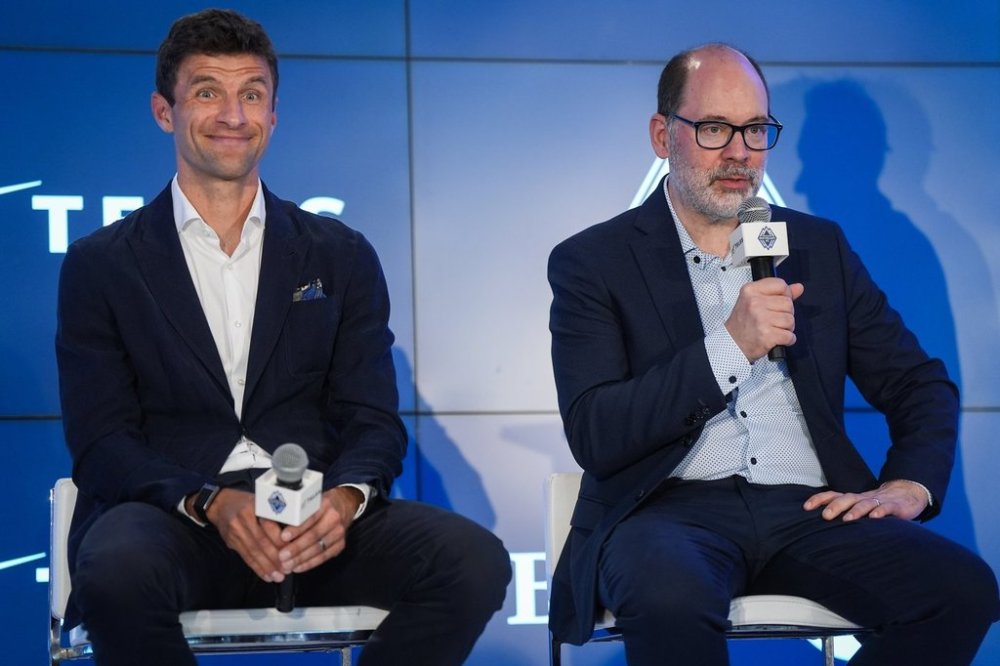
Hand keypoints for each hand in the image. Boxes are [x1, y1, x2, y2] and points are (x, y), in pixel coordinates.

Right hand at [199, 488, 286, 582]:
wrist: (221, 504)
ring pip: (253, 552)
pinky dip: (257, 568)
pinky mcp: (231, 542)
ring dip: (267, 567)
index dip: (280, 540)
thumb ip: (275, 514)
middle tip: (287, 568)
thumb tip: (294, 533)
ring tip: (278, 576)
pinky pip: (246, 557)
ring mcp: (235, 531)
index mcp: (254, 506)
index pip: (268, 525)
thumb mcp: (261, 501)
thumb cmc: (247, 503)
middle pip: (261, 541)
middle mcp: (243, 519)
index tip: (291, 550)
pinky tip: (267, 576)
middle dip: (275, 558)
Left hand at [274, 486, 362, 574]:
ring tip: (286, 565)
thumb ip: (297, 511)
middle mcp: (334, 518)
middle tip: (281, 556)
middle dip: (296, 548)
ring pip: (318, 548)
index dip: (296, 529)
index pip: (310, 517)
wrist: (344, 505)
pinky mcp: (340, 545)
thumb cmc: (320, 505)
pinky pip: (324, 557)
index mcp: (325, 504)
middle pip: (314, 535)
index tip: (282, 537)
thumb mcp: (310, 500)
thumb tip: (273, 521)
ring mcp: (339, 533)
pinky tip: (298, 567)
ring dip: (301, 559)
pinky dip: (310, 564)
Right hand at [725, 278, 804, 361]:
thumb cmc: (743, 323)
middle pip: (788, 303)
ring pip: (790, 320)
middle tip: (773, 320)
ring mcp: (761, 319)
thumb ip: (777, 293)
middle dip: (786, 314)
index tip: (778, 303)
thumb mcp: (754, 301)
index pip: (781, 285)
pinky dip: (787, 339)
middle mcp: (755, 303)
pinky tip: (777, 339)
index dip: (785, 294)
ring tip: (774, 329)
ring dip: (787, 328)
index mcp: (751, 291)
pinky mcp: (767, 335)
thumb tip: (799, 287)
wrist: (732, 344)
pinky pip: (790, 336)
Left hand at [804, 480, 929, 521]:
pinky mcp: (895, 507)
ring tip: (847, 519)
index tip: (805, 507)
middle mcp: (863, 498)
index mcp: (854, 499)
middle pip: (847, 498)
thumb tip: (821, 528)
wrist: (908, 494)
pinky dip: (880, 512)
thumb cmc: (879, 505)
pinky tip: (874, 518)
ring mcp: (879, 501)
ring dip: (856, 511)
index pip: (833, 495)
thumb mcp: (861, 508)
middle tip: (825, 516)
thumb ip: (846, 514)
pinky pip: (887, 508)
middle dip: (835, 506)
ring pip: (865, 503)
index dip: (819, 499)